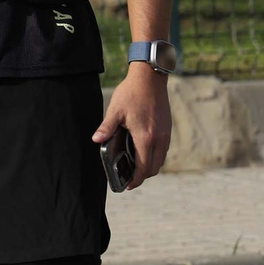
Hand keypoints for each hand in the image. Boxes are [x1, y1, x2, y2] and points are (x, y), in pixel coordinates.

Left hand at [92, 63, 172, 189]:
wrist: (150, 78)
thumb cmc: (131, 93)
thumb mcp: (115, 110)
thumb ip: (107, 127)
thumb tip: (96, 140)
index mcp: (145, 137)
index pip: (143, 167)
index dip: (136, 180)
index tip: (127, 185)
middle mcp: (159, 139)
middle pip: (154, 168)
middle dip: (142, 176)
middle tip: (129, 178)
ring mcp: (165, 134)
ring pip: (160, 160)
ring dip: (149, 166)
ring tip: (134, 166)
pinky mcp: (167, 129)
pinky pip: (163, 150)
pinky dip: (154, 156)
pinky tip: (143, 151)